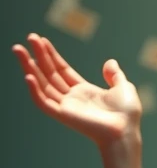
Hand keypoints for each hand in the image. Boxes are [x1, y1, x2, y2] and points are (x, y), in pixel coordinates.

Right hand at [12, 33, 141, 149]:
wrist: (126, 130)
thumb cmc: (127, 113)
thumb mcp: (123, 87)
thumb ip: (114, 75)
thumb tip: (109, 62)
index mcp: (84, 91)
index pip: (62, 70)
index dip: (51, 55)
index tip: (42, 40)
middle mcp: (71, 98)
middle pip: (49, 73)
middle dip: (38, 56)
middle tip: (29, 37)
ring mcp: (65, 106)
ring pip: (42, 84)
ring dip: (29, 67)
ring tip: (19, 50)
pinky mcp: (63, 115)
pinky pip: (44, 102)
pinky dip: (35, 90)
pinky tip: (28, 76)